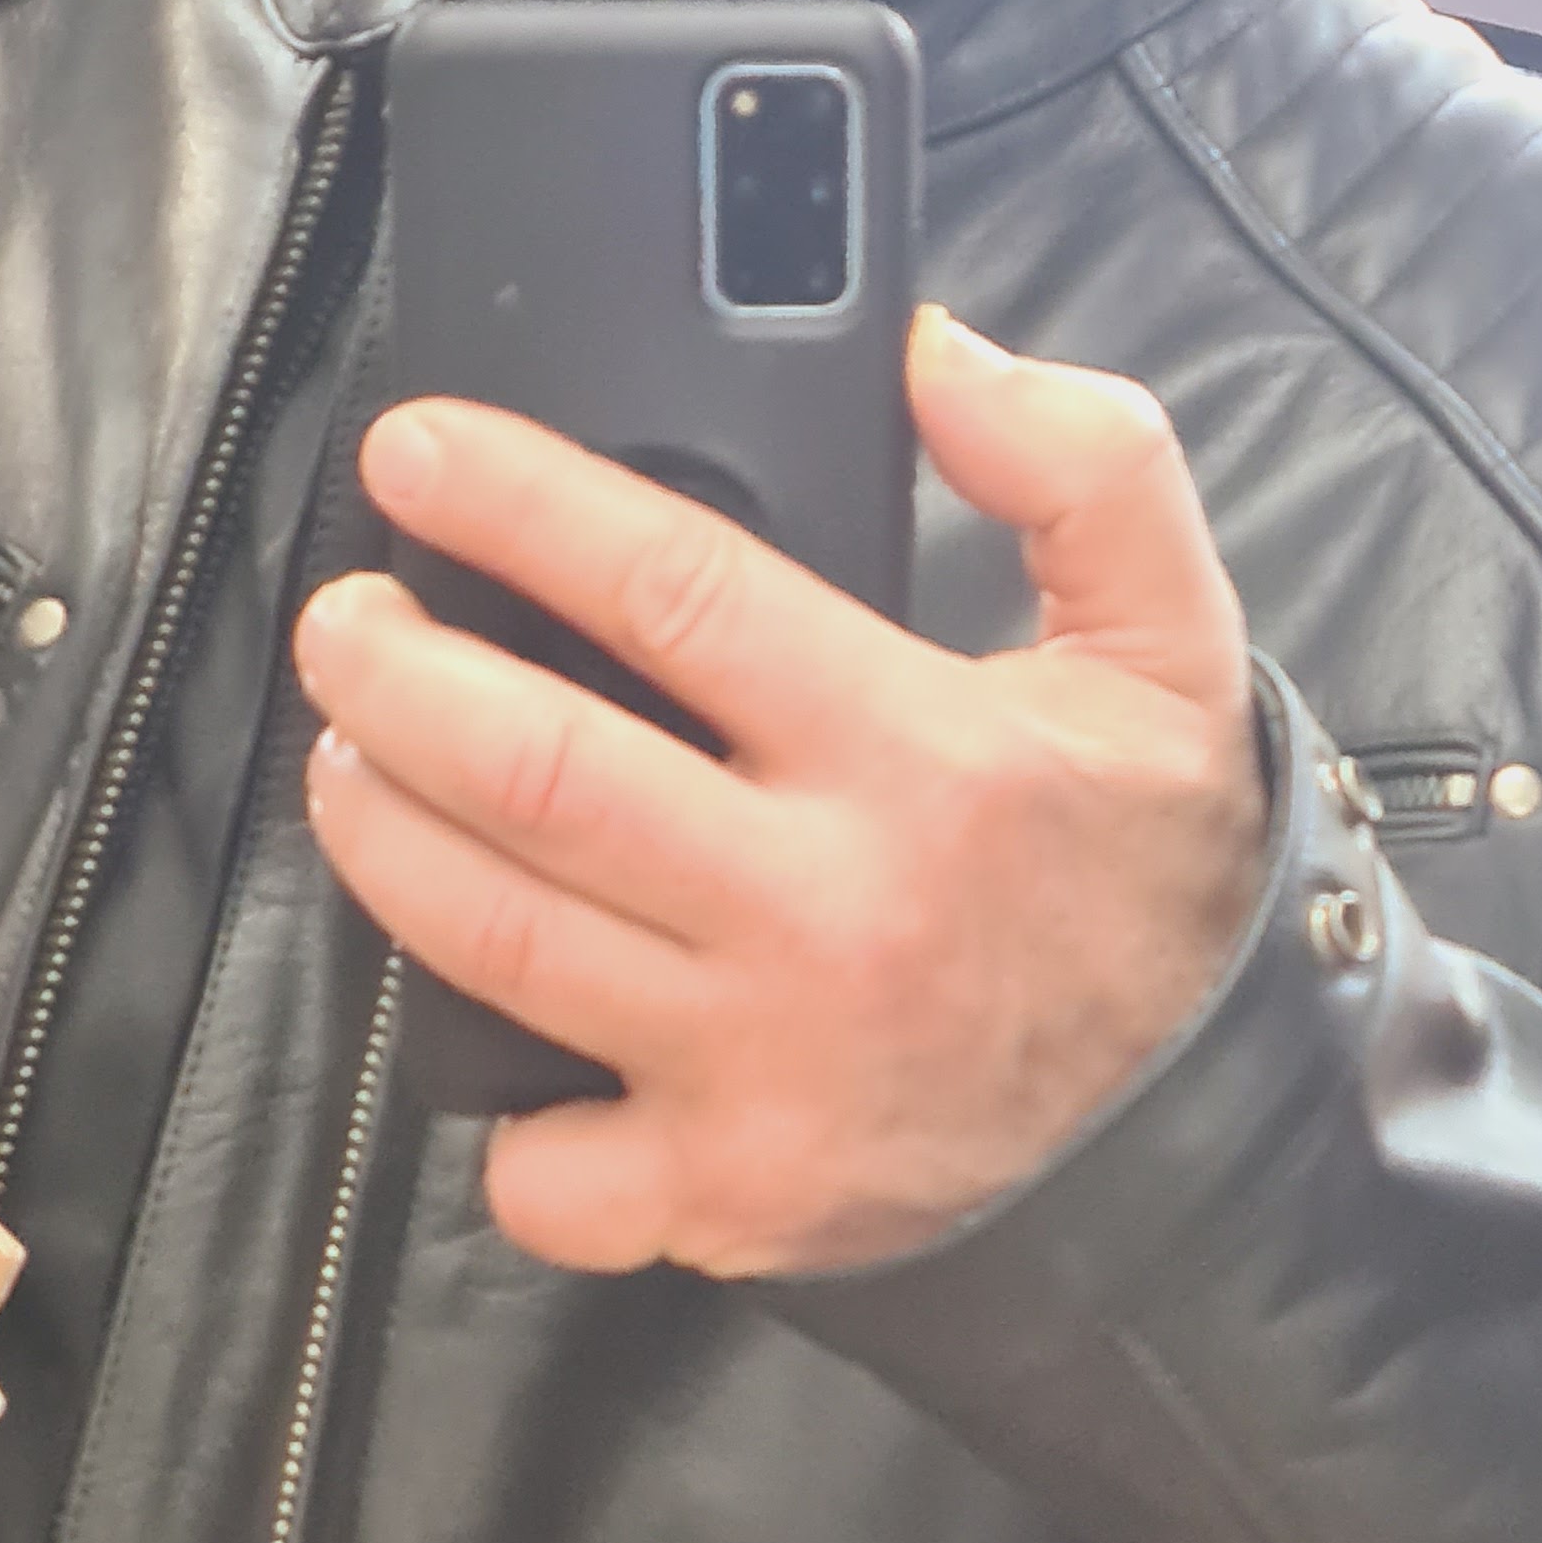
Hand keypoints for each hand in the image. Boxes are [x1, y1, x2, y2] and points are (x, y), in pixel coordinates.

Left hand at [296, 308, 1265, 1278]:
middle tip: (346, 622)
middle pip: (535, 772)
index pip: (673, 589)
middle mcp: (822, 914)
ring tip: (353, 760)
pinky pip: (545, 1171)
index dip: (516, 504)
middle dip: (394, 675)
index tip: (417, 455)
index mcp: (918, 757)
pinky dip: (488, 1111)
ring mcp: (760, 1068)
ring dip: (382, 837)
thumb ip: (1085, 467)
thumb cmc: (1147, 888)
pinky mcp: (730, 1194)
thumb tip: (934, 348)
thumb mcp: (1170, 649)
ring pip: (497, 939)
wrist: (1195, 1134)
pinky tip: (487, 1026)